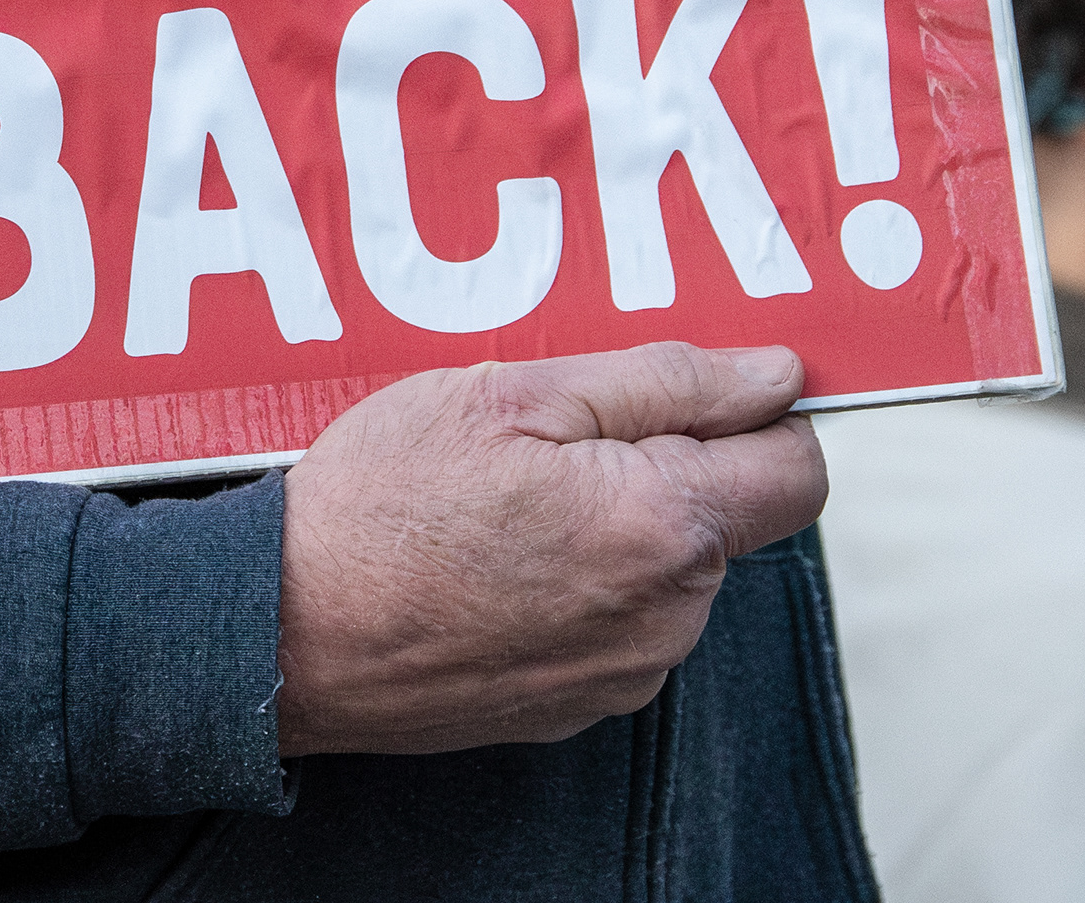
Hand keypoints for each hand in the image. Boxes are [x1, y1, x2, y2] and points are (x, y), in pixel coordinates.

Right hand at [273, 342, 826, 753]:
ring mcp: (625, 674)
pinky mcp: (579, 708)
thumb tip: (774, 374)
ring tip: (507, 498)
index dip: (755, 414)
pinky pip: (619, 625)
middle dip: (666, 464)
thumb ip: (662, 380)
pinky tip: (494, 558)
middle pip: (729, 517)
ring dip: (619, 525)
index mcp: (665, 526)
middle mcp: (667, 618)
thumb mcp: (512, 395)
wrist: (286, 632)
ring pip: (669, 571)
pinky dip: (579, 584)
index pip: (798, 464)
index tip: (693, 392)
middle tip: (553, 434)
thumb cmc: (382, 503)